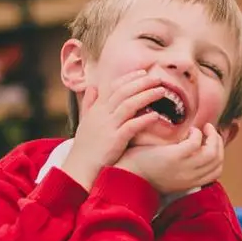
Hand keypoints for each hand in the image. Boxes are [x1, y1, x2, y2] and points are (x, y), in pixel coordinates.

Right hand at [61, 71, 166, 189]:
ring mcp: (108, 126)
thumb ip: (90, 103)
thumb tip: (93, 87)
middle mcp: (102, 114)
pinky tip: (156, 115)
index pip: (114, 87)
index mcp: (97, 109)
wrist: (80, 167)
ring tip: (162, 91)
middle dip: (142, 83)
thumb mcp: (85, 122)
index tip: (144, 73)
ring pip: (129, 105)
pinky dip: (144, 119)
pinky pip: (131, 126)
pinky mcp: (115, 140)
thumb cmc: (86, 146)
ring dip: (146, 96)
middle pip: (124, 92)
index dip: (130, 78)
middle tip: (158, 78)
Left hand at [115, 123, 224, 195]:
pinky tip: (188, 130)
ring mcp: (184, 168)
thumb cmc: (144, 171)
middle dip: (218, 143)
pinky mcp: (175, 157)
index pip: (217, 171)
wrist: (125, 175)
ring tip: (204, 128)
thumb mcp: (169, 174)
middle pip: (218, 161)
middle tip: (211, 131)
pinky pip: (196, 142)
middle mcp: (190, 178)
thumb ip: (183, 166)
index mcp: (190, 183)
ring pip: (212, 153)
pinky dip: (196, 134)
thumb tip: (194, 150)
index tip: (212, 142)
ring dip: (212, 137)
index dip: (220, 154)